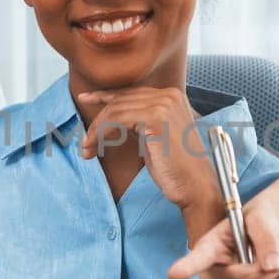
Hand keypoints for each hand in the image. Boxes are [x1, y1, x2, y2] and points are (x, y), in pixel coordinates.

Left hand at [75, 88, 223, 228]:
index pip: (131, 92)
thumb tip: (112, 119)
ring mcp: (163, 104)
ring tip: (87, 149)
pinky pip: (116, 119)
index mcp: (171, 97)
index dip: (105, 95)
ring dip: (96, 131)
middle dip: (98, 119)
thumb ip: (138, 123)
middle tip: (84, 141)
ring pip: (115, 109)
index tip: (85, 99)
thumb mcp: (153, 138)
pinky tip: (93, 148)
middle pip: (121, 99)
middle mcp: (169, 95)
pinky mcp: (155, 117)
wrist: (195, 186)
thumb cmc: (175, 168)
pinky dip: (100, 133)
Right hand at [167, 200, 278, 278]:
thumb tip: (272, 266)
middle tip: (278, 249)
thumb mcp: (262, 220)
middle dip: (274, 266)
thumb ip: (267, 239)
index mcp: (210, 248)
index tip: (174, 273)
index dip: (187, 266)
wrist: (263, 238)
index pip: (198, 258)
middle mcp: (213, 277)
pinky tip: (277, 278)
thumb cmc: (256, 225)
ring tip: (276, 260)